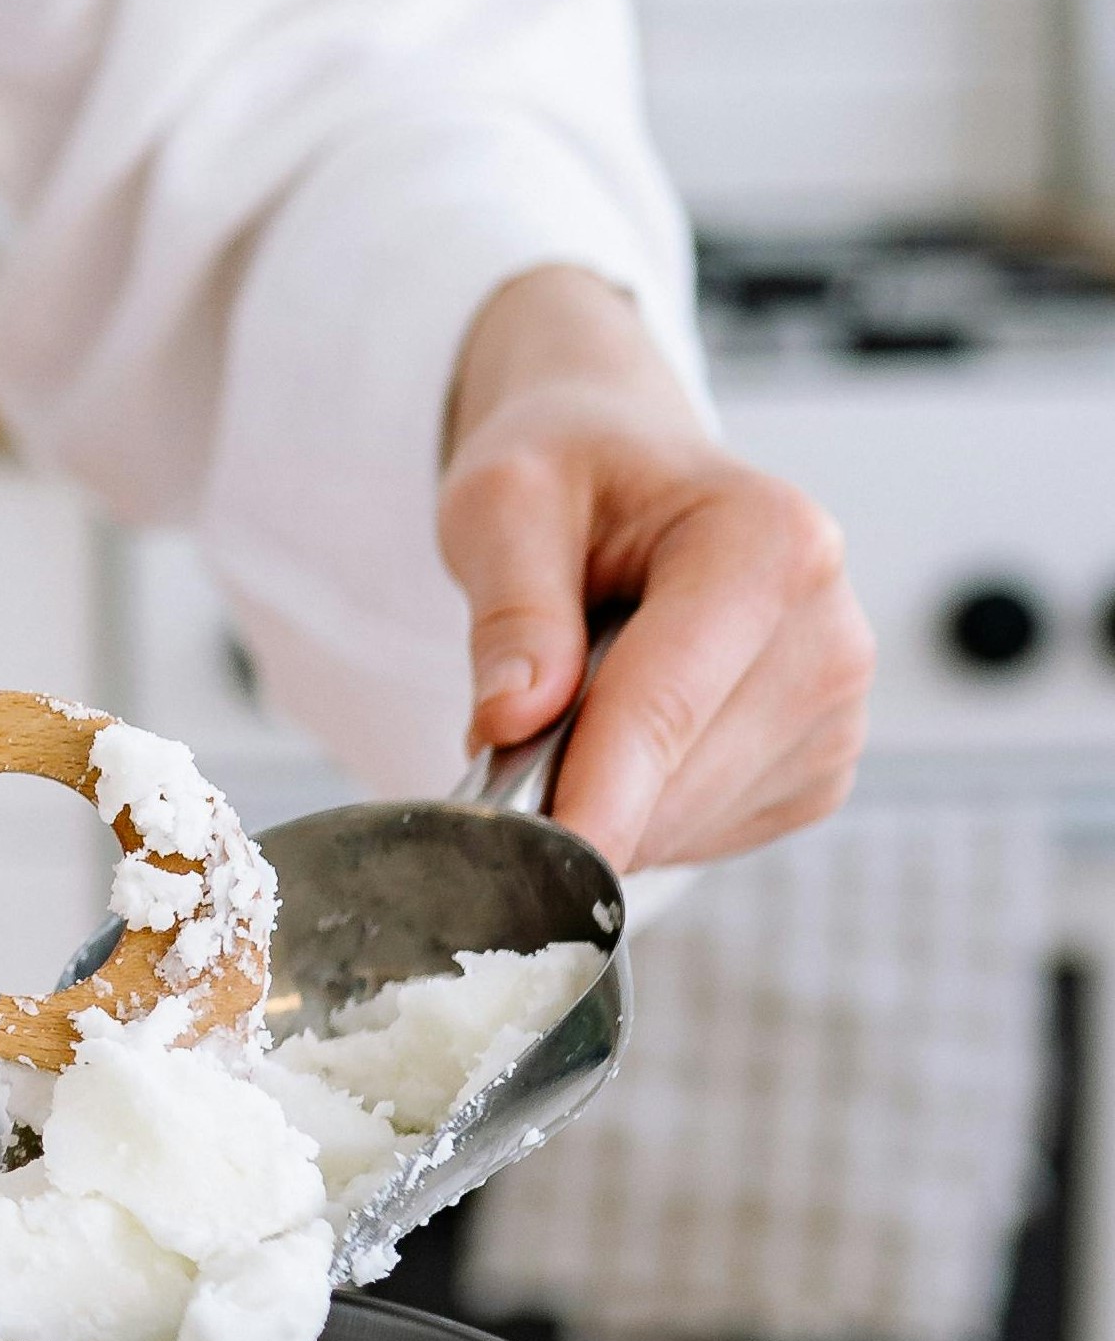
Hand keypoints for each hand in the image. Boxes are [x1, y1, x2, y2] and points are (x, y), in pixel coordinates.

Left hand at [437, 265, 869, 868]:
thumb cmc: (572, 479)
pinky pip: (707, 837)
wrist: (633, 478)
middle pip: (678, 779)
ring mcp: (838, 710)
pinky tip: (624, 736)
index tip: (532, 861)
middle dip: (570, 789)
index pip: (667, 704)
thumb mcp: (504, 501)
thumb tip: (512, 721)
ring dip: (601, 801)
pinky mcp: (819, 770)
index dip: (593, 794)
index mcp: (771, 541)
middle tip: (501, 733)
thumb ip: (510, 609)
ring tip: (573, 704)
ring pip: (688, 823)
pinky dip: (640, 814)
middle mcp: (831, 630)